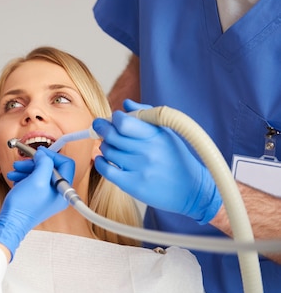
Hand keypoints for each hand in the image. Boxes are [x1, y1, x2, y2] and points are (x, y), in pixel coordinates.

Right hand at [0, 147, 72, 259]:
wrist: (10, 223)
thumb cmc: (24, 205)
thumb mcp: (36, 179)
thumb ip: (44, 163)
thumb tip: (43, 155)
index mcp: (63, 190)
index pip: (66, 164)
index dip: (52, 155)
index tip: (39, 152)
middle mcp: (58, 194)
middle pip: (52, 168)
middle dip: (36, 163)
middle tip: (23, 162)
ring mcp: (48, 197)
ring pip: (41, 174)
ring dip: (27, 169)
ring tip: (15, 170)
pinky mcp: (38, 198)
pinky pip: (35, 182)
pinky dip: (25, 177)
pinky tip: (16, 178)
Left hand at [92, 99, 221, 223]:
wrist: (192, 189)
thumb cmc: (176, 158)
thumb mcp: (166, 133)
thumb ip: (145, 115)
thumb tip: (125, 103)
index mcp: (156, 135)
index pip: (123, 122)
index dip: (114, 118)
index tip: (113, 119)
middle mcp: (148, 151)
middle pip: (111, 135)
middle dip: (102, 129)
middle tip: (100, 128)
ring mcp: (140, 168)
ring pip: (108, 151)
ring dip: (105, 146)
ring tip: (110, 146)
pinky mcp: (134, 185)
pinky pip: (106, 170)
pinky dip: (100, 163)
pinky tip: (103, 160)